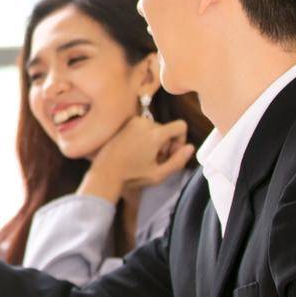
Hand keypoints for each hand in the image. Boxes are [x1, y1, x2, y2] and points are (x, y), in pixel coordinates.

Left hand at [81, 117, 195, 202]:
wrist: (105, 172)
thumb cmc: (132, 175)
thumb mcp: (159, 174)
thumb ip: (178, 161)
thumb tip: (190, 147)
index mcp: (155, 133)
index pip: (181, 125)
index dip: (180, 140)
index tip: (171, 153)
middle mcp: (144, 122)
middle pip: (167, 129)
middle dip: (166, 143)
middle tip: (156, 160)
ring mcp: (133, 121)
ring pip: (155, 128)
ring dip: (155, 141)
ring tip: (145, 157)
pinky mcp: (124, 123)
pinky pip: (143, 126)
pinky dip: (144, 137)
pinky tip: (136, 151)